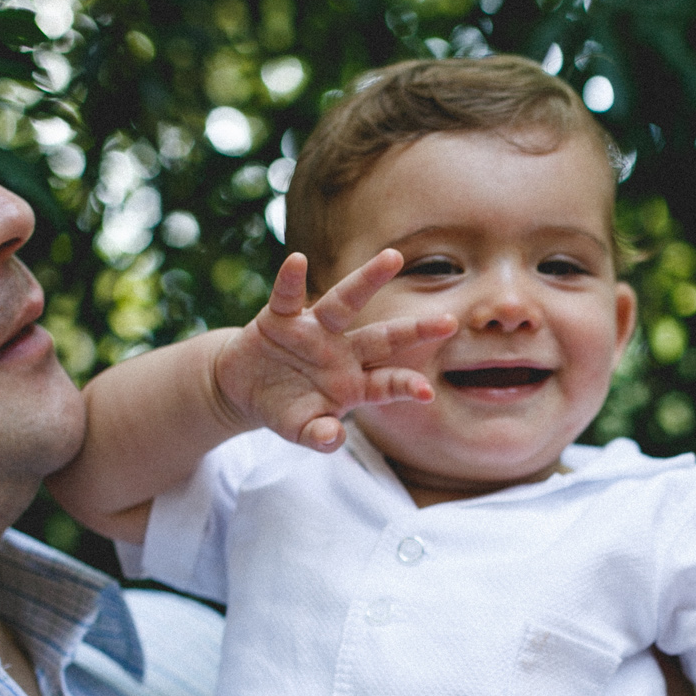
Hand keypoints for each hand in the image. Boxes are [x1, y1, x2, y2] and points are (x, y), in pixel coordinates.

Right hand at [213, 249, 456, 451]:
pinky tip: (297, 260)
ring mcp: (315, 331)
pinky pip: (288, 297)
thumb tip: (332, 437)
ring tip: (394, 258)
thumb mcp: (301, 429)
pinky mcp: (281, 318)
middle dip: (415, 330)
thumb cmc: (285, 410)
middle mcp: (342, 352)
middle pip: (383, 338)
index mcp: (354, 383)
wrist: (245, 390)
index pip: (387, 384)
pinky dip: (290, 279)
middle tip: (450, 321)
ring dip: (368, 280)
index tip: (428, 391)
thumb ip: (319, 436)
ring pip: (345, 303)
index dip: (405, 386)